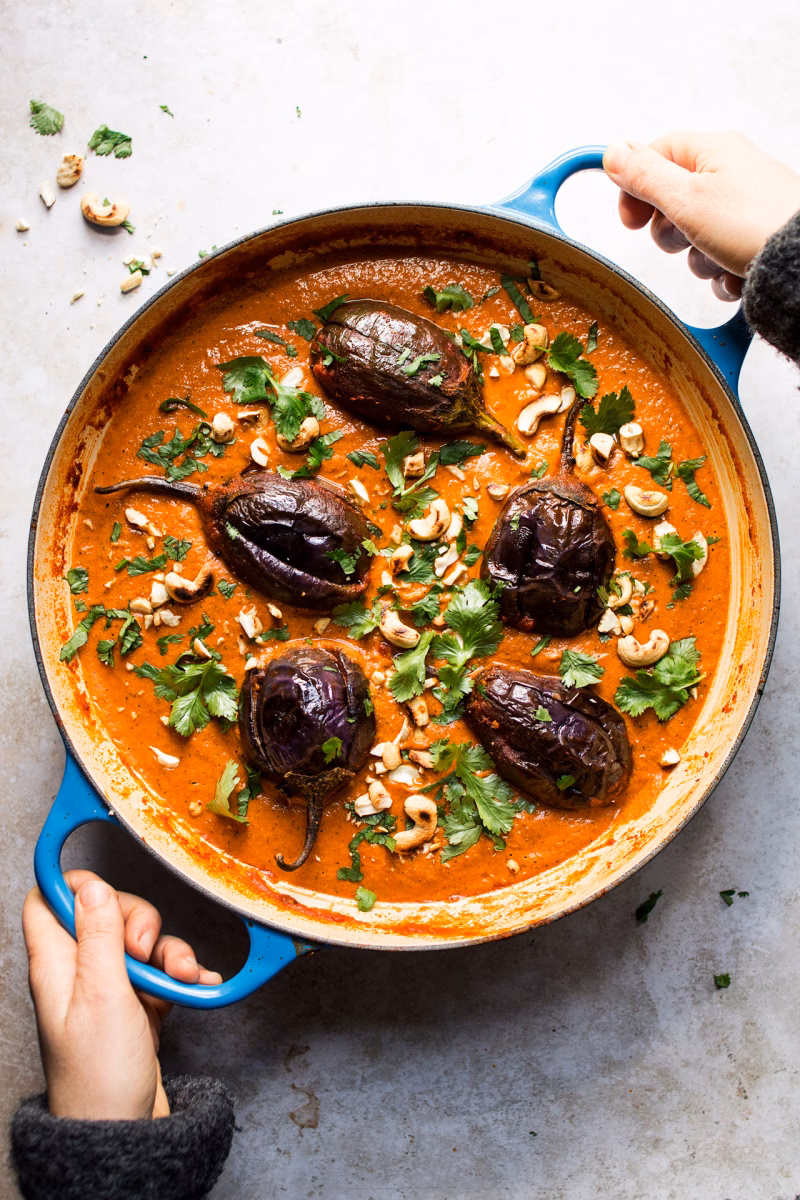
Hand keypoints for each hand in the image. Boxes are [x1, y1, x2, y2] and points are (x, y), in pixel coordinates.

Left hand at [23, 870, 220, 1120]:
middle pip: (106, 913)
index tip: (106, 884)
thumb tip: (90, 884)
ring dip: (168, 950)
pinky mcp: (137, 1004)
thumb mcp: (101, 994)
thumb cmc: (99, 1074)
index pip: (48, 901)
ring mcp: (109, 988)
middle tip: (143, 949)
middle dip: (138, 920)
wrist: (123, 1131)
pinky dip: (182, 973)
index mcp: (56, 963)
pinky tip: (196, 984)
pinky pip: (162, 970)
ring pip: (140, 941)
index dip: (73, 883)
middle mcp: (79, 971)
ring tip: (180, 975)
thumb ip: (99, 935)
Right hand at [603, 132, 799, 300]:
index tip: (629, 219)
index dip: (635, 186)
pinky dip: (719, 272)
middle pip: (672, 201)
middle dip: (670, 231)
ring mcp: (743, 209)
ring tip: (718, 258)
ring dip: (697, 258)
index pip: (656, 155)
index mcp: (713, 151)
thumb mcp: (685, 197)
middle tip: (683, 236)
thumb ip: (644, 175)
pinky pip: (718, 258)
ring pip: (694, 237)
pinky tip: (733, 272)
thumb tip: (612, 151)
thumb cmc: (753, 223)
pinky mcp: (753, 239)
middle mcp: (730, 175)